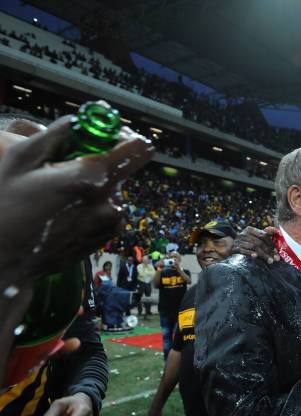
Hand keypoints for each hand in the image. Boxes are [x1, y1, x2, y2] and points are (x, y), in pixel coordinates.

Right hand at [0, 116, 151, 286]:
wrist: (3, 260)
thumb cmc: (5, 206)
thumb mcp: (20, 160)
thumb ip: (54, 135)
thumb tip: (78, 119)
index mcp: (92, 177)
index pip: (137, 148)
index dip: (125, 136)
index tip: (105, 136)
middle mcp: (109, 200)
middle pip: (123, 168)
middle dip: (101, 161)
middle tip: (67, 167)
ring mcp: (110, 222)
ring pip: (114, 189)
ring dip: (97, 185)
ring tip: (61, 194)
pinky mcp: (107, 236)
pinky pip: (109, 210)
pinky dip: (95, 205)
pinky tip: (67, 210)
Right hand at [232, 226, 278, 263]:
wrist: (230, 250)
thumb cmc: (246, 244)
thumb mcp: (254, 238)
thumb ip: (264, 234)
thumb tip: (274, 229)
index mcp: (250, 229)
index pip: (263, 235)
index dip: (271, 244)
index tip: (276, 252)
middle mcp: (243, 233)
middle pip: (259, 242)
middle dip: (268, 251)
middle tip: (275, 259)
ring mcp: (238, 241)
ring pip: (253, 247)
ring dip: (263, 254)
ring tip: (269, 261)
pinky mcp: (234, 248)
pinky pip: (243, 250)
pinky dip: (250, 253)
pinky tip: (255, 257)